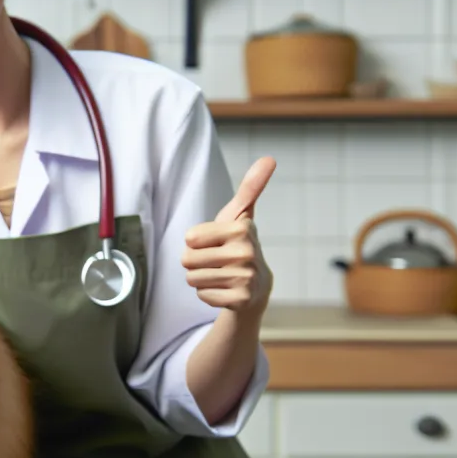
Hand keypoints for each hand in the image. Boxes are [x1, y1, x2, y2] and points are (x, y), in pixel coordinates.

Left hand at [182, 157, 275, 313]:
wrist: (258, 287)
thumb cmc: (240, 244)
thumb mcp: (240, 214)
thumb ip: (250, 187)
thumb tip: (269, 158)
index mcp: (242, 228)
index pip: (189, 238)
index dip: (196, 242)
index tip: (216, 242)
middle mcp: (246, 252)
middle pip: (187, 259)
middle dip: (196, 262)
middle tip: (217, 261)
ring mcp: (246, 278)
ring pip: (193, 279)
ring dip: (201, 278)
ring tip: (221, 275)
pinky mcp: (241, 300)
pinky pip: (202, 296)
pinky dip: (209, 294)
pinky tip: (225, 289)